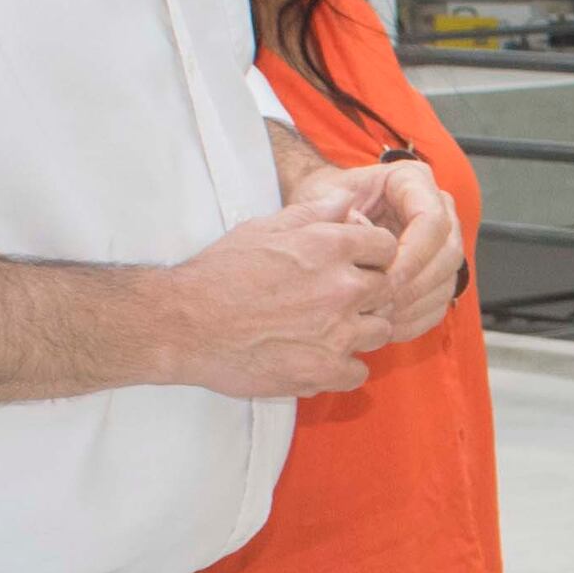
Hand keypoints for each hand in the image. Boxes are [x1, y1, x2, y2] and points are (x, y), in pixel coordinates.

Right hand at [160, 203, 397, 398]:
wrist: (186, 323)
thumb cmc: (220, 273)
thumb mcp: (265, 228)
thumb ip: (313, 214)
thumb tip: (348, 200)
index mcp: (330, 247)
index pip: (387, 247)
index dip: (373, 255)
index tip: (357, 264)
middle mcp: (342, 287)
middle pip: (387, 289)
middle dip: (368, 293)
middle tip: (338, 299)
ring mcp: (337, 332)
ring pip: (380, 331)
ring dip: (360, 330)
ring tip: (329, 329)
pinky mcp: (324, 371)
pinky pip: (360, 372)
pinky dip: (344, 367)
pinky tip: (320, 357)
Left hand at [331, 158, 464, 342]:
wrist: (326, 216)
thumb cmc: (322, 203)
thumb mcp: (320, 198)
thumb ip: (334, 209)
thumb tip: (355, 223)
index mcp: (413, 181)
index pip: (432, 220)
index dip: (413, 254)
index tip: (385, 277)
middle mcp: (437, 208)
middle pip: (449, 253)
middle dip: (415, 285)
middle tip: (381, 304)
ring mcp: (442, 243)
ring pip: (448, 281)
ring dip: (415, 306)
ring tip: (378, 318)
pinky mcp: (438, 274)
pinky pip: (439, 302)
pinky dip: (415, 320)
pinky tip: (386, 327)